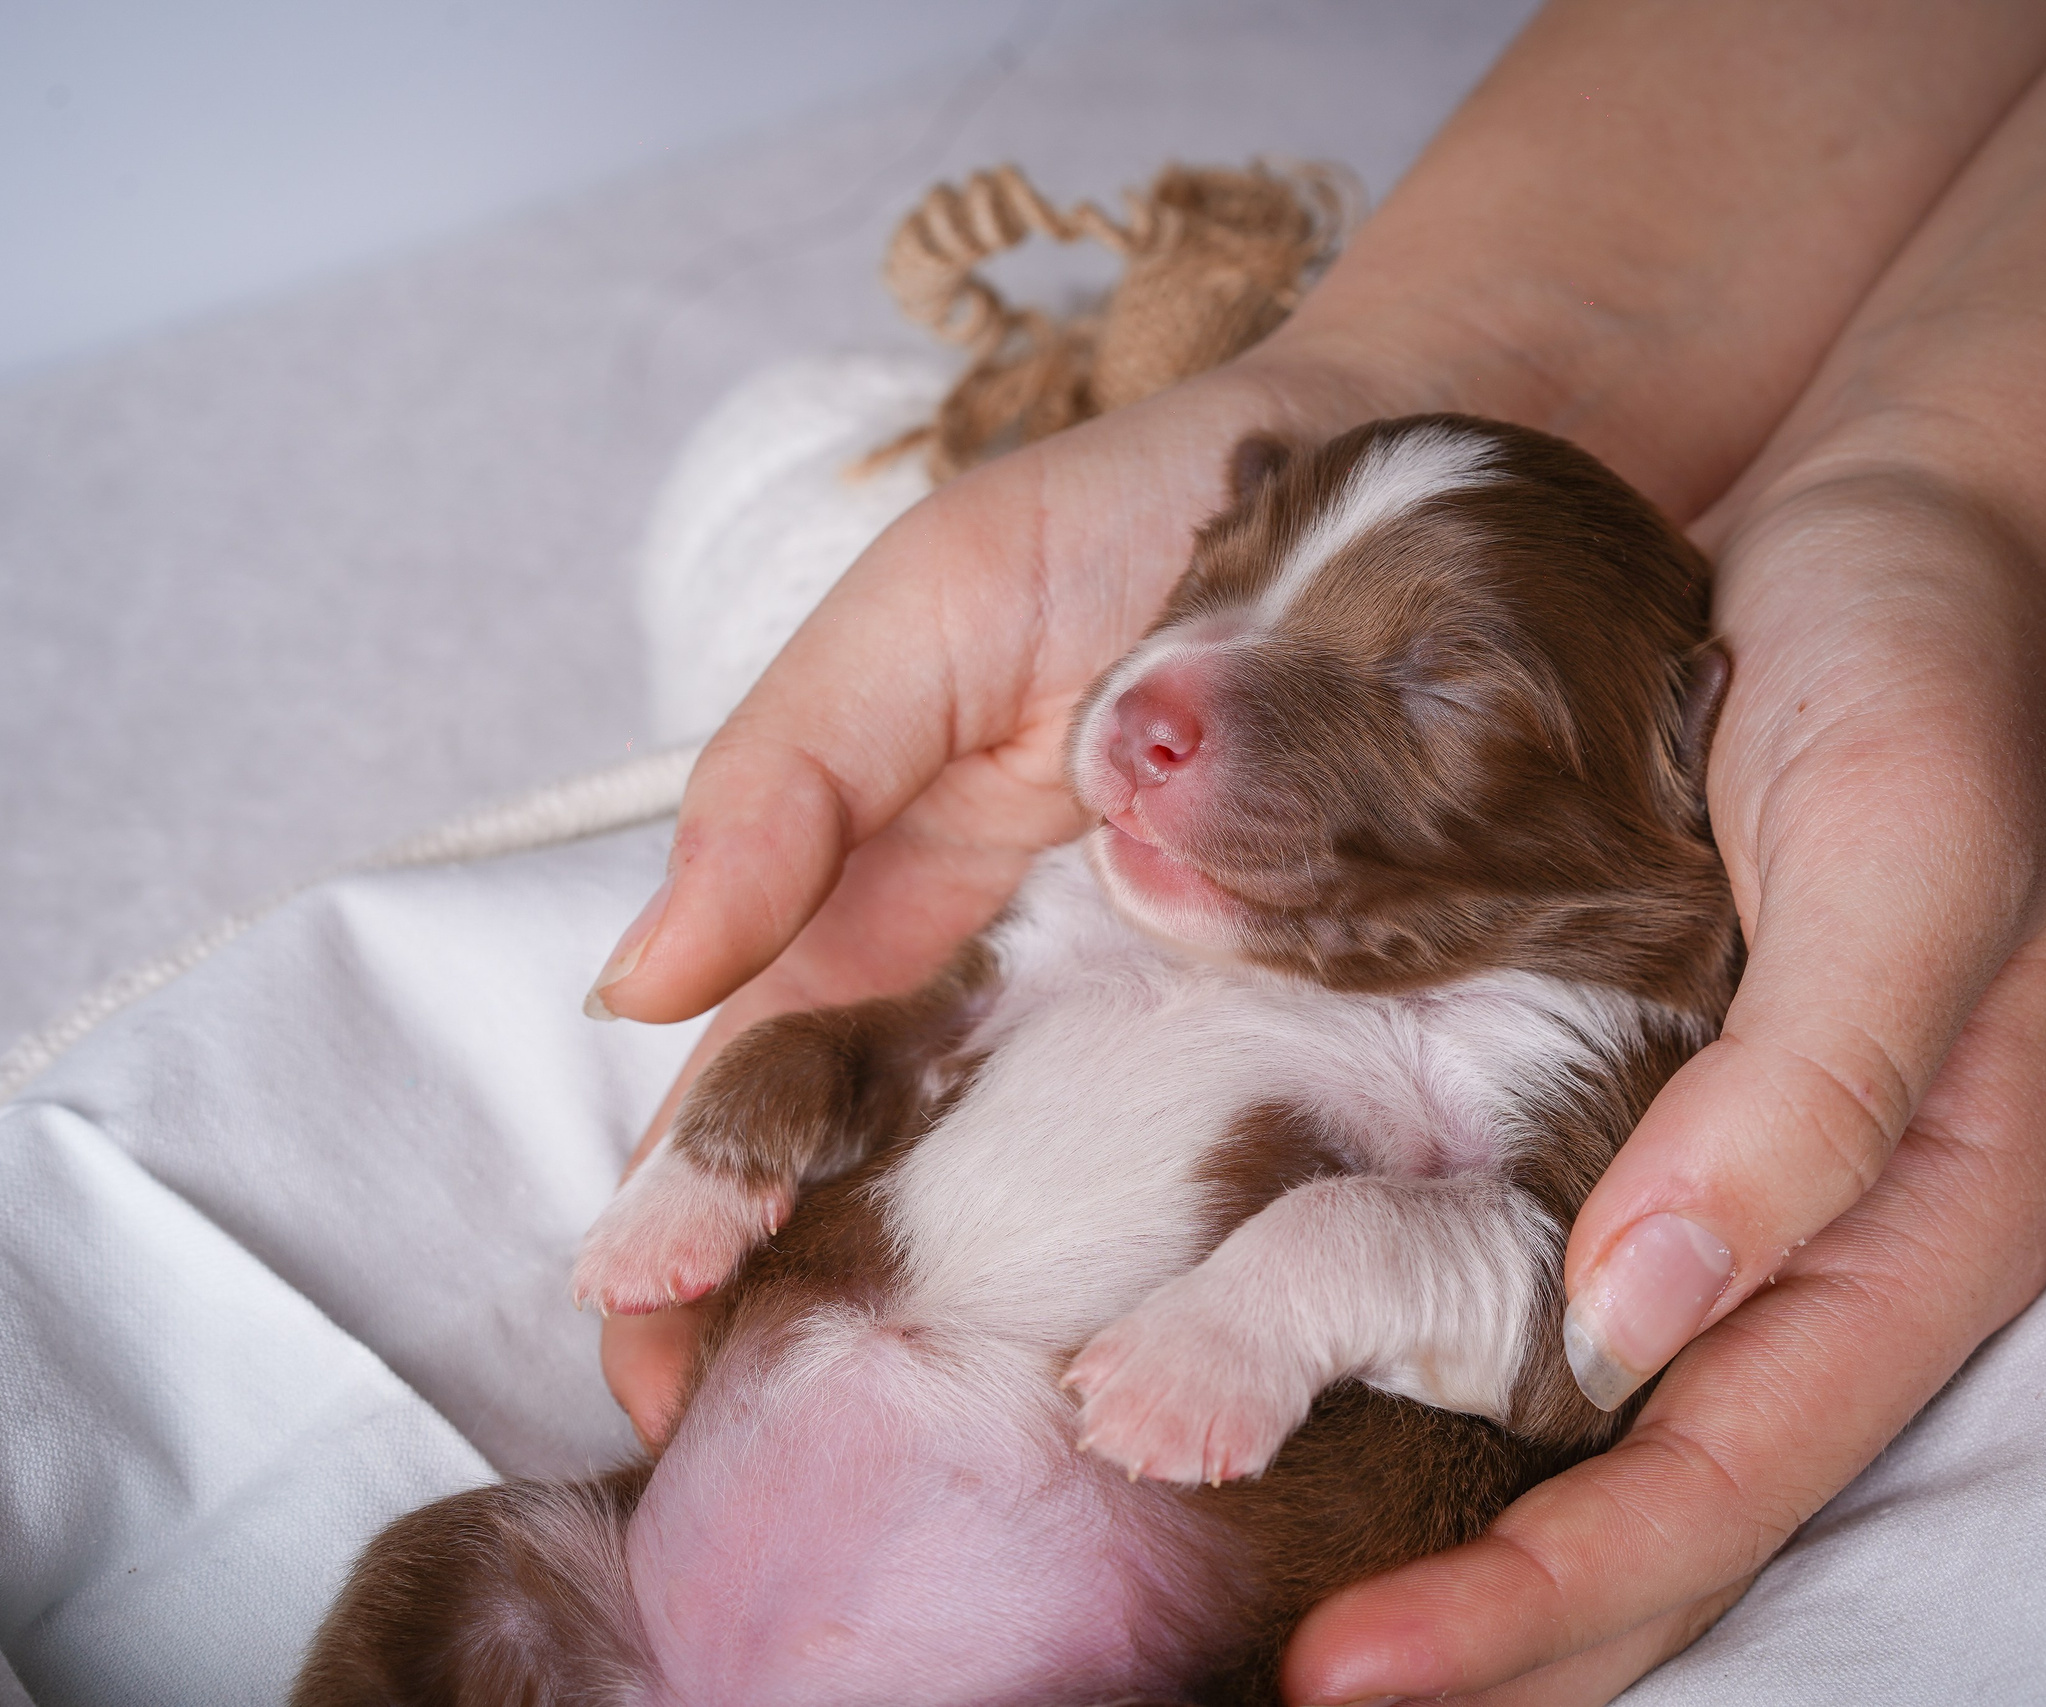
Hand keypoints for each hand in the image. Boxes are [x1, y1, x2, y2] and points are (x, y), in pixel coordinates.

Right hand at [586, 350, 1396, 1445]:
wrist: (1408, 464)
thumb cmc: (1140, 519)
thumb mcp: (931, 611)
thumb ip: (789, 775)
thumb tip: (637, 983)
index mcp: (894, 911)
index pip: (759, 1100)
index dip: (690, 1226)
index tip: (645, 1355)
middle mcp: (1017, 1005)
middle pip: (880, 1199)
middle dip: (803, 1335)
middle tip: (752, 1464)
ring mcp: (1163, 1037)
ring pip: (1040, 1224)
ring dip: (971, 1347)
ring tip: (926, 1475)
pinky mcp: (1312, 1048)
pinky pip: (1231, 1186)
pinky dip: (1182, 1292)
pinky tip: (1150, 1391)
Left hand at [1283, 0, 2045, 1689]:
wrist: (1896, 519)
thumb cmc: (1934, 673)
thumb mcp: (1910, 857)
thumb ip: (1809, 1098)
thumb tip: (1643, 1325)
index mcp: (1901, 1235)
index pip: (1713, 1491)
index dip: (1539, 1604)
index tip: (1351, 1673)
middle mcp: (1787, 1243)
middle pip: (1631, 1514)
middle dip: (1469, 1628)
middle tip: (1271, 1685)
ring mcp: (1690, 1178)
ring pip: (1552, 1425)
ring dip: (1418, 1523)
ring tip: (1233, 1588)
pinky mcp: (1601, 1093)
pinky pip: (1493, 1272)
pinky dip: (1387, 1353)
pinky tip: (1252, 1365)